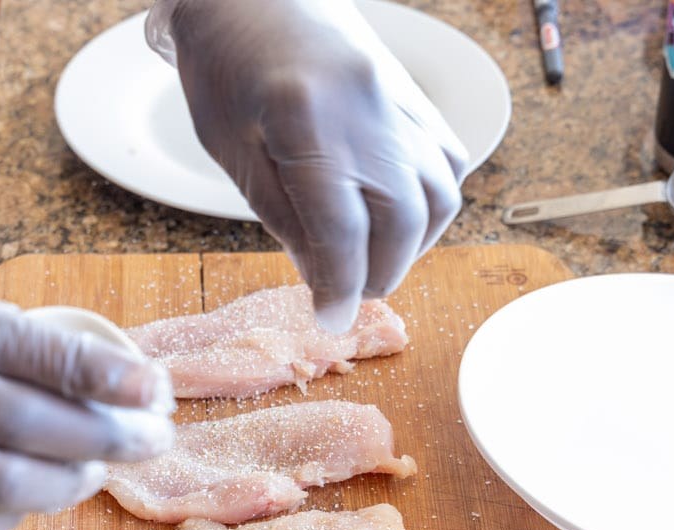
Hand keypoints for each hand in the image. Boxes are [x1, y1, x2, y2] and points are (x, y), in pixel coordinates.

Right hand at [0, 271, 173, 529]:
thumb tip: (47, 370)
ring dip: (70, 481)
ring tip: (100, 468)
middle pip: (44, 425)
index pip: (38, 350)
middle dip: (112, 434)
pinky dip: (11, 514)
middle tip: (154, 435)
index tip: (151, 383)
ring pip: (16, 487)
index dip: (106, 372)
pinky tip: (31, 499)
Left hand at [148, 0, 467, 331]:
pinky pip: (447, 160)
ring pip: (438, 194)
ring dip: (413, 244)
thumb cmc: (226, 66)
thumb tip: (327, 276)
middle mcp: (367, 108)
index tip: (333, 318)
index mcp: (306, 120)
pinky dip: (431, 201)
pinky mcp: (414, 93)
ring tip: (374, 260)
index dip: (340, 286)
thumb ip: (284, 216)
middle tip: (349, 292)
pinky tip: (398, 217)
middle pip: (402, 219)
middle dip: (379, 272)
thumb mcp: (233, 152)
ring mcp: (400, 97)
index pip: (341, 230)